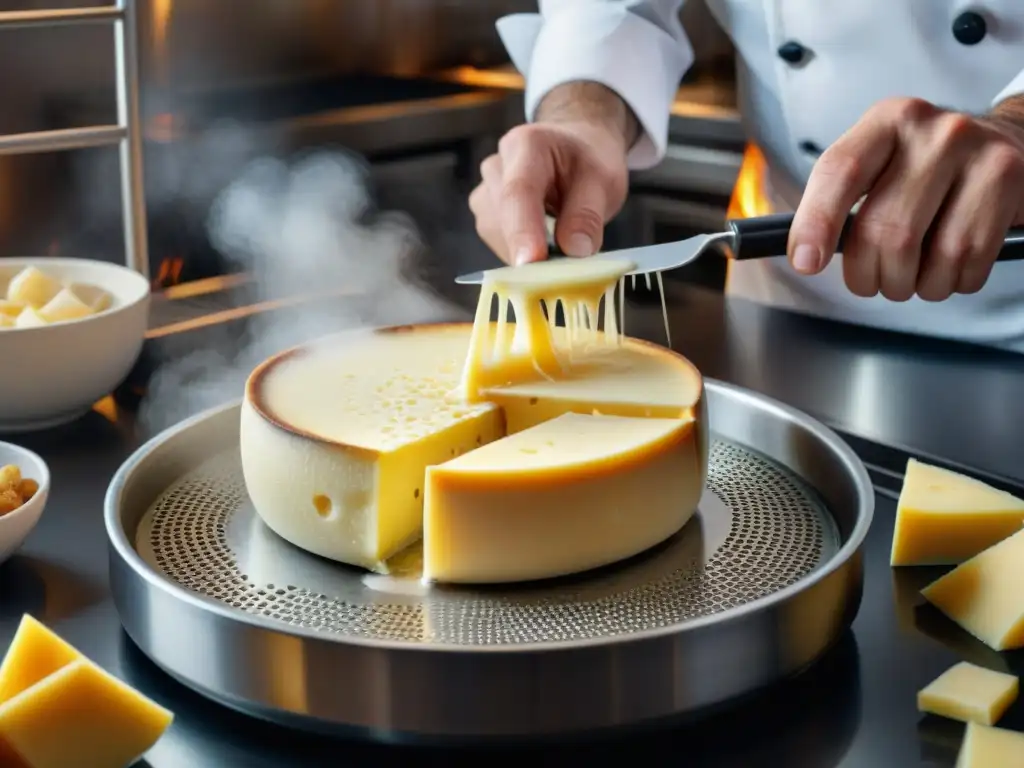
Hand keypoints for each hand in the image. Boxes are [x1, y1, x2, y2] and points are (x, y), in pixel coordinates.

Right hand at [469, 84, 634, 265]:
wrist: (573, 151)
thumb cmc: (587, 162)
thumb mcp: (604, 181)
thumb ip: (588, 213)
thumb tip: (575, 250)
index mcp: (526, 146)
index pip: (518, 192)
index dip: (523, 230)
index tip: (532, 262)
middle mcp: (496, 167)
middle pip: (505, 220)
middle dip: (534, 250)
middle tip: (569, 268)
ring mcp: (485, 193)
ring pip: (499, 238)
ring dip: (529, 253)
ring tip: (561, 244)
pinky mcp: (485, 216)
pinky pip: (499, 245)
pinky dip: (524, 253)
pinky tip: (546, 243)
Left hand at [787, 97, 1023, 300]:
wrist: (1009, 143)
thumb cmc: (926, 169)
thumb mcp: (881, 165)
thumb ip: (842, 201)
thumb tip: (804, 254)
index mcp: (887, 122)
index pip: (840, 172)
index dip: (817, 223)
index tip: (806, 262)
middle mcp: (934, 132)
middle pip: (884, 229)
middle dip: (870, 275)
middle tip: (872, 281)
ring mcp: (978, 153)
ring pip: (928, 255)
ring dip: (912, 285)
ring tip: (912, 278)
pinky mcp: (1012, 180)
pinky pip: (969, 260)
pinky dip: (952, 281)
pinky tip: (949, 268)